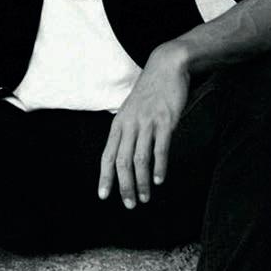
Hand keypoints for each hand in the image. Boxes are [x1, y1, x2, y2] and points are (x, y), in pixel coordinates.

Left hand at [98, 43, 190, 207]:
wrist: (166, 66)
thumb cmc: (149, 91)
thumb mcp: (131, 109)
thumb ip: (128, 130)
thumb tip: (126, 154)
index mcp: (119, 123)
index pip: (107, 155)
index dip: (105, 177)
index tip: (103, 195)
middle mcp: (130, 124)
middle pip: (122, 161)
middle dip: (124, 186)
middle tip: (129, 204)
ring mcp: (147, 122)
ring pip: (140, 158)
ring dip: (141, 182)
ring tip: (144, 198)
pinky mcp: (165, 120)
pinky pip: (160, 148)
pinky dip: (159, 166)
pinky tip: (158, 180)